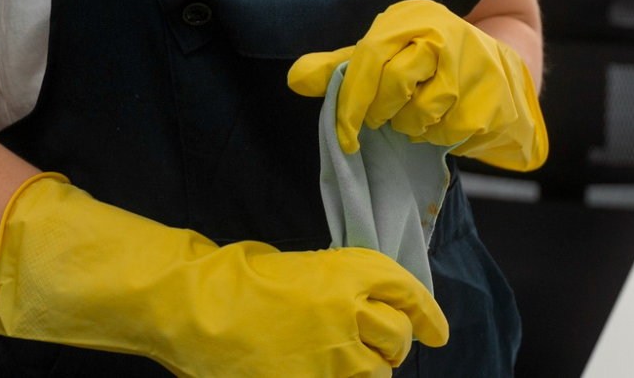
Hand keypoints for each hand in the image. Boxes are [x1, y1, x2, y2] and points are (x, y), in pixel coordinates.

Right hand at [0, 173, 447, 377]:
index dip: (430, 315)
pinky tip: (329, 376)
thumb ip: (341, 288)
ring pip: (376, 374)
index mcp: (349, 269)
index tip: (437, 331)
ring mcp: (329, 356)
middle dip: (396, 345)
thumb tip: (366, 309)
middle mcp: (349, 311)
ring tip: (348, 365)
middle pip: (398, 338)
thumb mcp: (302, 267)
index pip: (409, 293)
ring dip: (368, 371)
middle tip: (386, 348)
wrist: (195, 305)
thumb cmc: (240, 276)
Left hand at [288, 0, 547, 172]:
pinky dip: (438, 136)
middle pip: (394, 83)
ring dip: (411, 125)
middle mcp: (445, 35)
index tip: (342, 132)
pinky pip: (447, 132)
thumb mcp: (389, 53)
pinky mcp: (489, 101)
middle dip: (381, 111)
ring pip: (420, 113)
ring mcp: (472, 67)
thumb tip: (296, 79)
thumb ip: (345, 66)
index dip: (351, 98)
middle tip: (382, 117)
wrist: (503, 69)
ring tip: (418, 114)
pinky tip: (445, 121)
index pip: (370, 56)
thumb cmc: (433, 62)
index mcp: (415, 18)